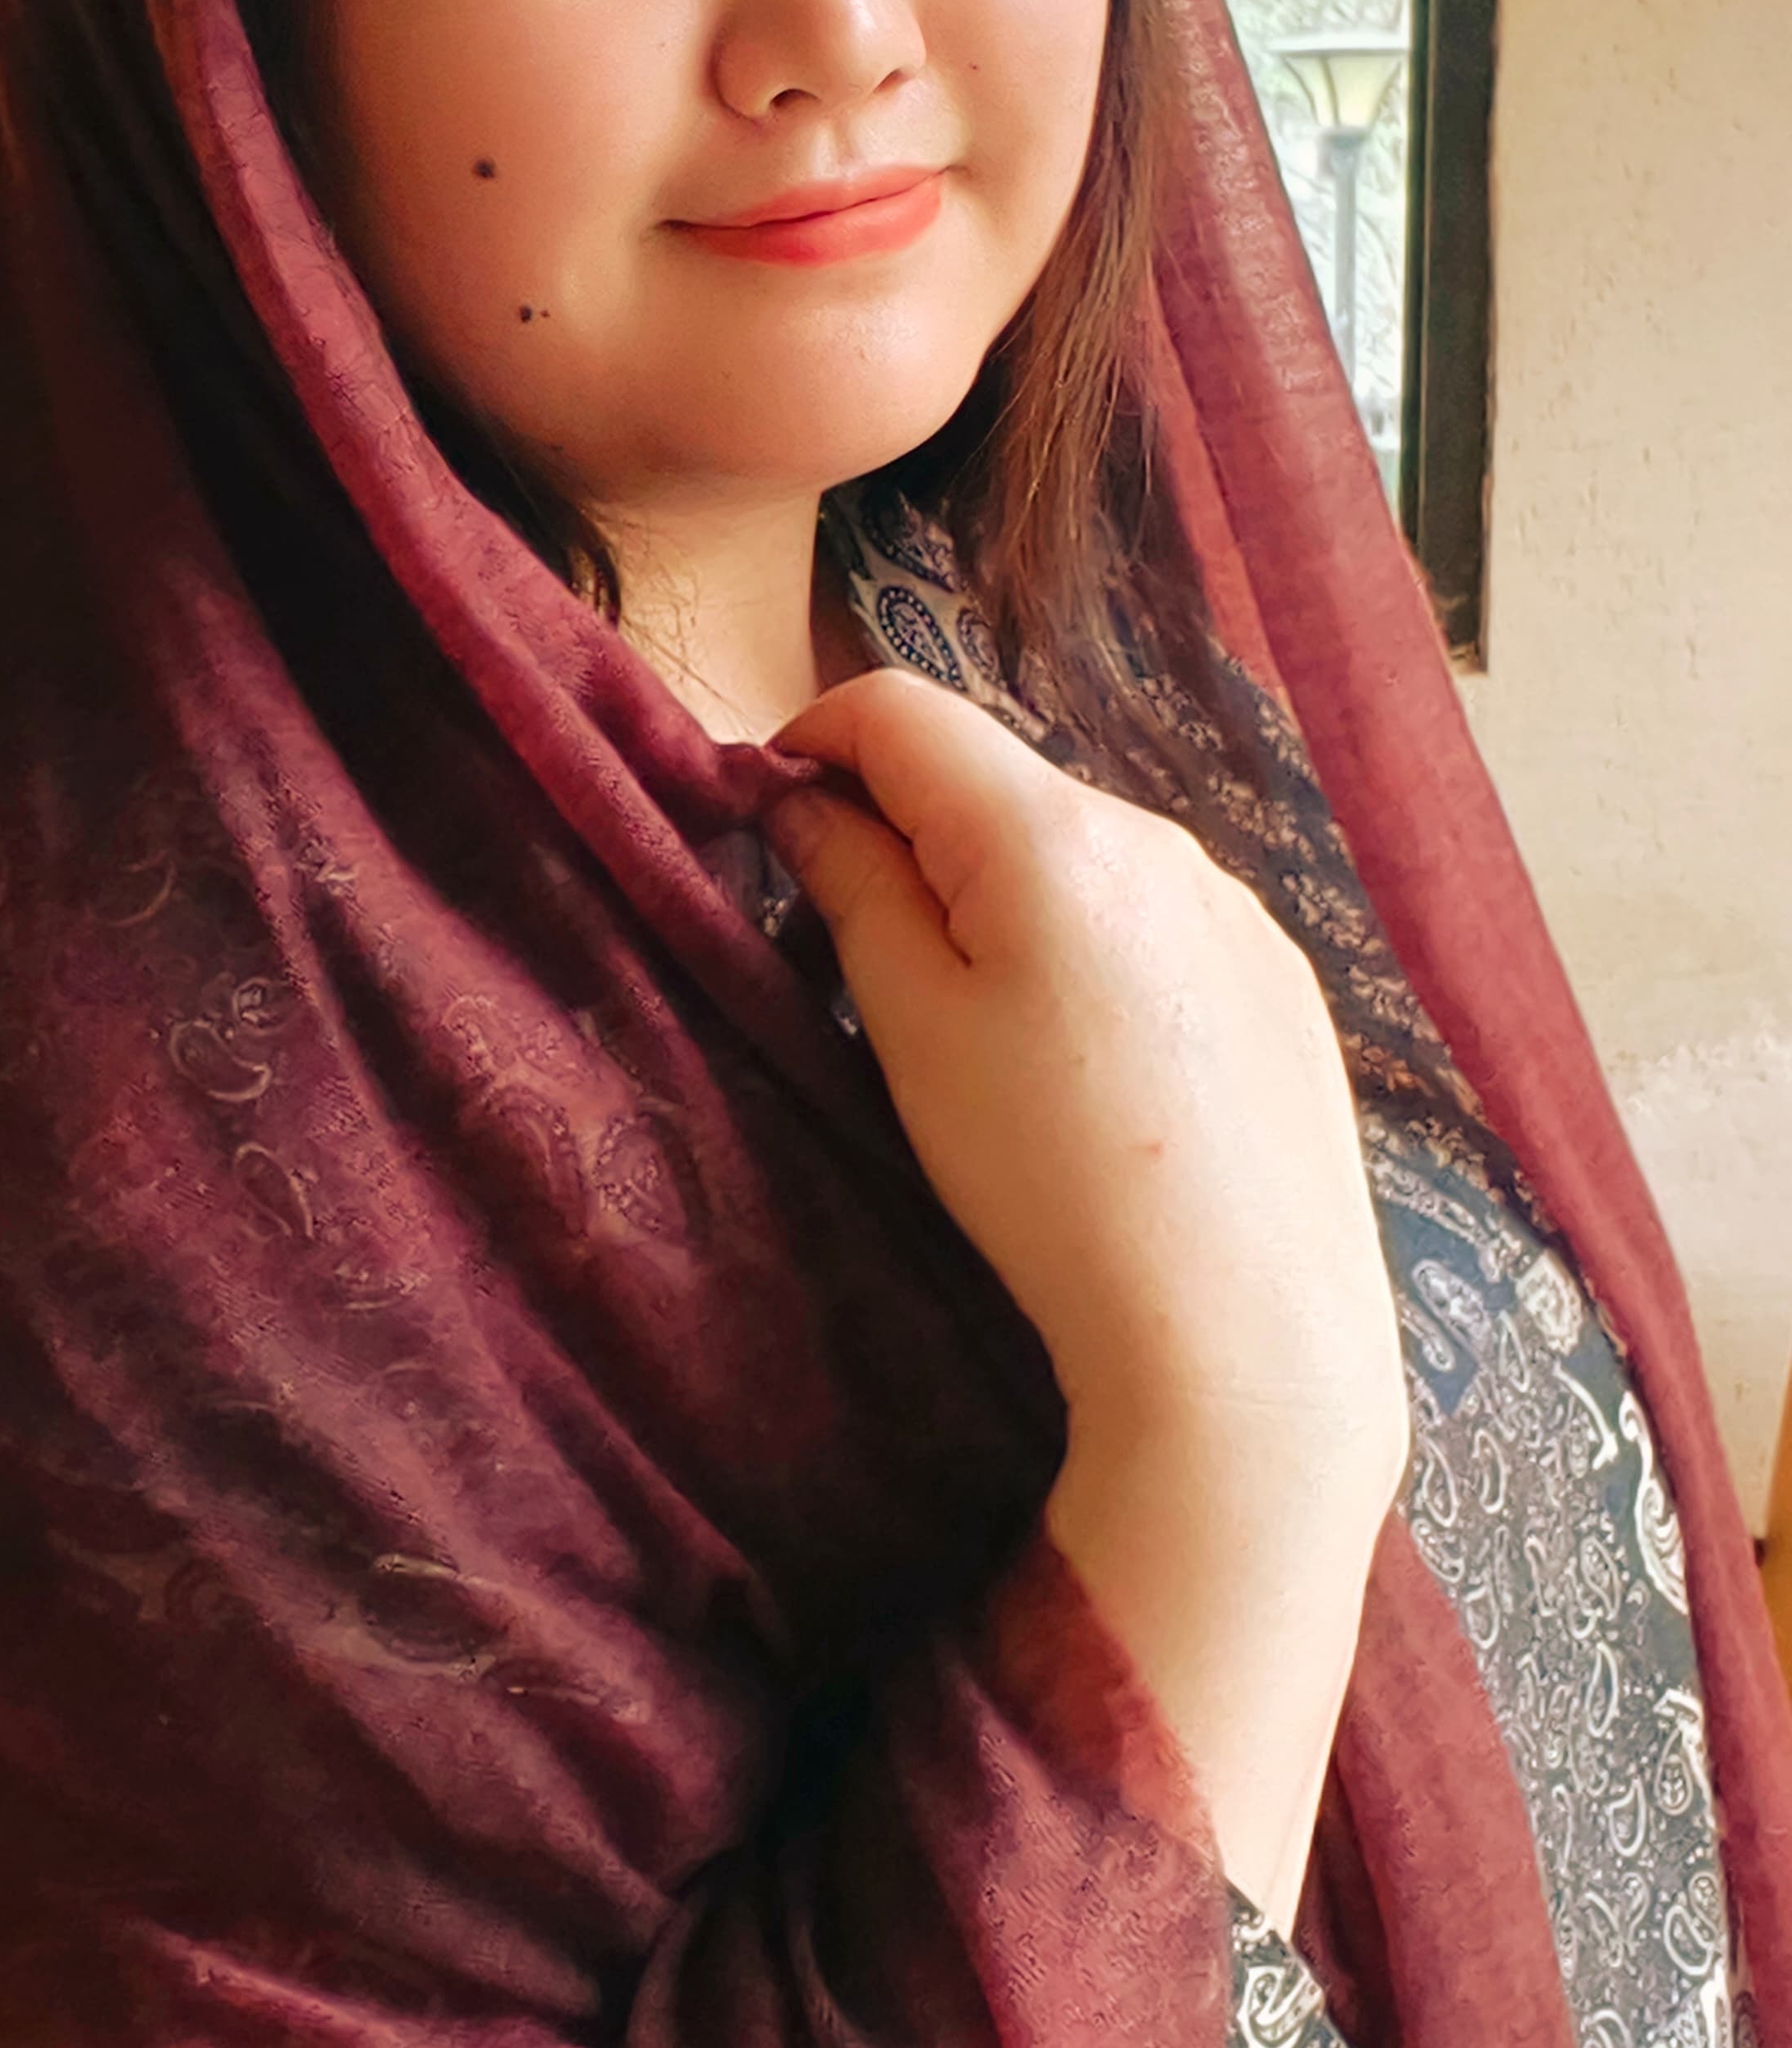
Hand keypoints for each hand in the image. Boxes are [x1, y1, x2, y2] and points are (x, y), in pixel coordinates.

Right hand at [769, 670, 1406, 1482]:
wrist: (1248, 1337)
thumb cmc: (1050, 1183)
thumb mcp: (914, 1030)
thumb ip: (854, 887)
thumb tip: (806, 801)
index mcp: (1052, 832)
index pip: (901, 709)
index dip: (814, 740)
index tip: (767, 813)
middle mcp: (1158, 836)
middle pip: (994, 782)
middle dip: (909, 829)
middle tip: (855, 950)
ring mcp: (1235, 906)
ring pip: (1078, 853)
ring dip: (1005, 892)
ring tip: (985, 1032)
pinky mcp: (1282, 978)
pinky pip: (1156, 920)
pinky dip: (1093, 947)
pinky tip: (1094, 1068)